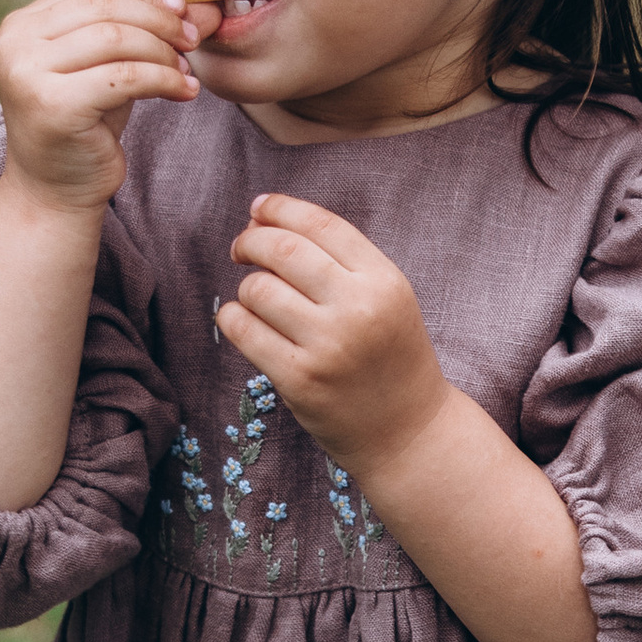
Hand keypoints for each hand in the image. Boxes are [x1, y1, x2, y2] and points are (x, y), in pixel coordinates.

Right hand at [0, 0, 199, 214]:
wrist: (54, 190)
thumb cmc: (84, 126)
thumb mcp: (108, 67)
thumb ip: (137, 31)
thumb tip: (193, 3)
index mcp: (22, 24)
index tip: (181, 16)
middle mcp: (16, 42)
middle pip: (106, 10)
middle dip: (160, 22)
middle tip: (193, 40)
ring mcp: (28, 72)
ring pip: (118, 39)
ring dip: (164, 53)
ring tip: (186, 72)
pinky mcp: (54, 104)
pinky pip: (126, 77)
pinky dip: (165, 80)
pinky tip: (184, 92)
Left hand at [218, 195, 447, 479]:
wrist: (409, 432)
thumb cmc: (390, 357)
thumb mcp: (387, 298)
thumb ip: (340, 260)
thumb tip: (263, 218)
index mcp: (385, 281)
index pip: (321, 225)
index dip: (281, 208)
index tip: (258, 209)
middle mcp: (359, 309)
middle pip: (284, 249)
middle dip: (252, 240)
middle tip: (242, 248)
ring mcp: (328, 346)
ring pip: (259, 289)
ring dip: (246, 287)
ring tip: (257, 299)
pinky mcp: (299, 379)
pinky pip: (244, 330)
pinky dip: (232, 318)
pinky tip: (241, 321)